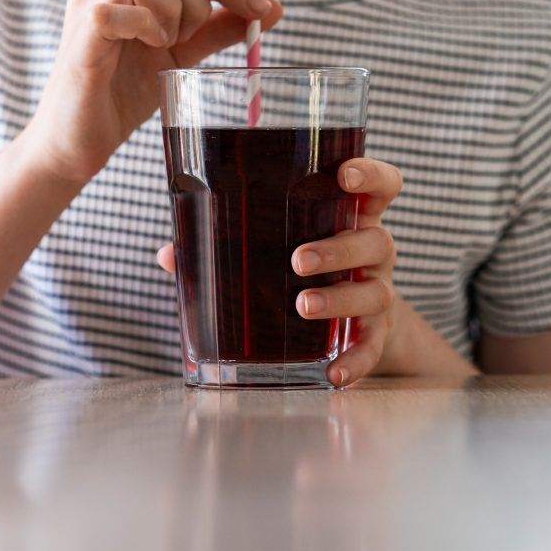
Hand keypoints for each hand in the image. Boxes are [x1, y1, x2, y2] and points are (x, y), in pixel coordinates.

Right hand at [25, 0, 282, 184]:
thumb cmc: (125, 94)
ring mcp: (87, 2)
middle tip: (190, 41)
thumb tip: (270, 9)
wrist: (81, 140)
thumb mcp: (182, 55)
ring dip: (171, 14)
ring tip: (163, 46)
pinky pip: (116, 10)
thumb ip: (218, 30)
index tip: (263, 9)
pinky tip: (146, 48)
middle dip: (200, 3)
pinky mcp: (79, 31)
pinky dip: (144, 27)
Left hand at [157, 158, 402, 386]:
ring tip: (302, 306)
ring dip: (339, 299)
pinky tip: (334, 374)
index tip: (346, 175)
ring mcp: (378, 291)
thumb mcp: (276, 247)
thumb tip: (169, 254)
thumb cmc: (304, 268)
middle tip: (298, 260)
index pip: (381, 186)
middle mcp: (373, 252)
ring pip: (375, 291)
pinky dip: (357, 360)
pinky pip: (373, 346)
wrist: (353, 322)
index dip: (370, 176)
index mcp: (351, 218)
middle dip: (338, 249)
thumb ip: (227, 243)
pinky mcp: (377, 332)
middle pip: (375, 241)